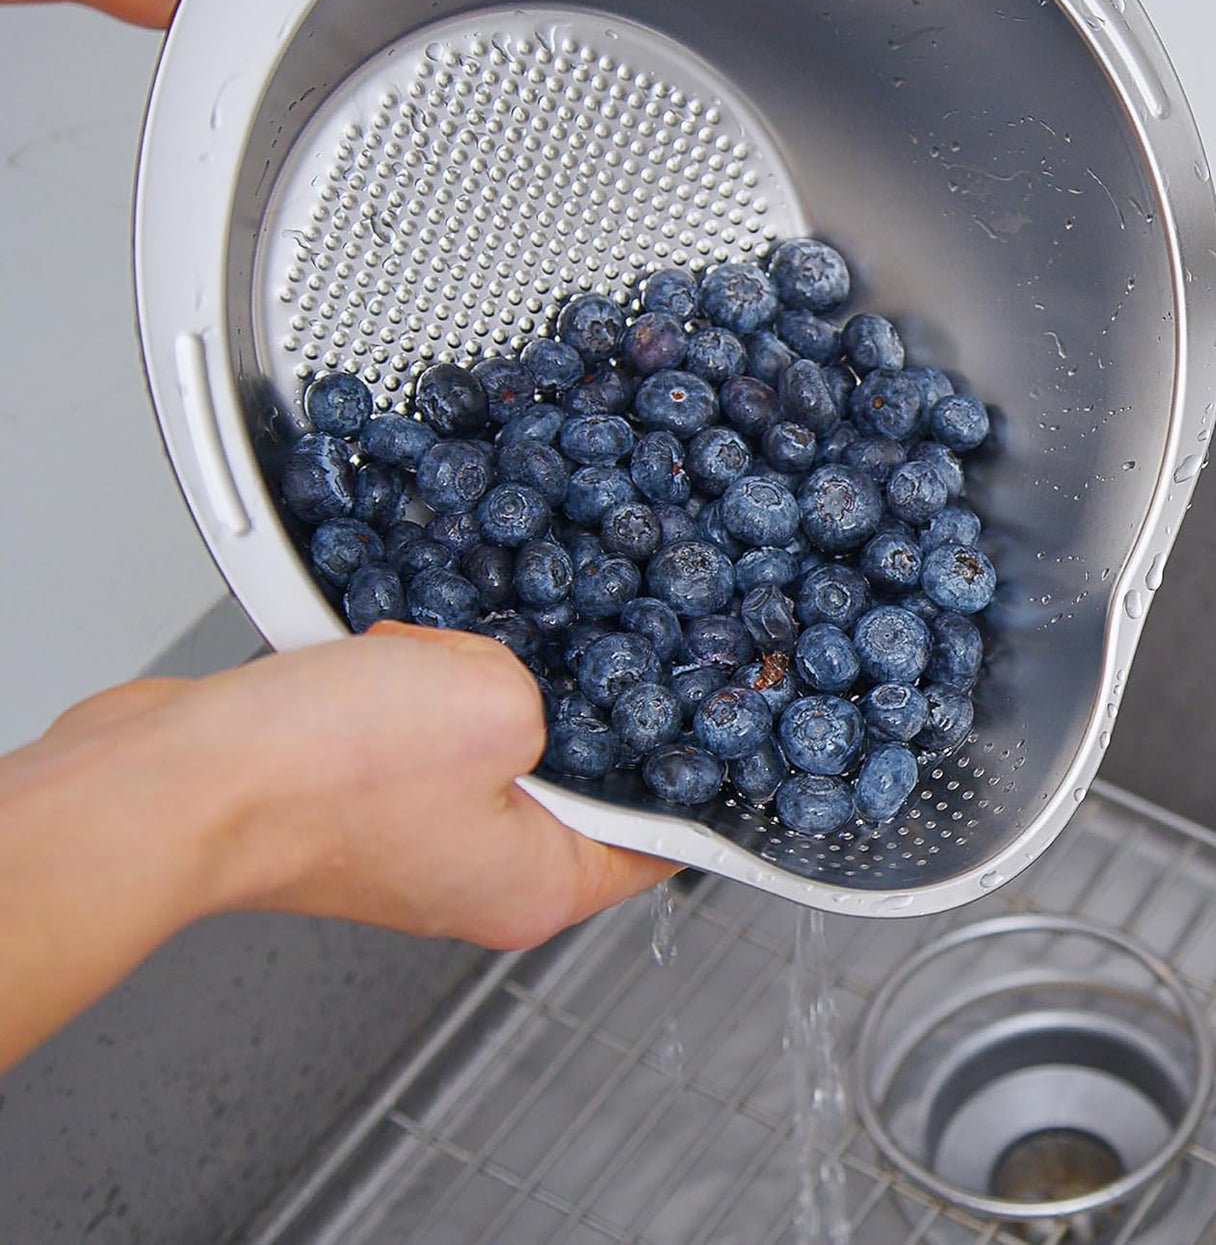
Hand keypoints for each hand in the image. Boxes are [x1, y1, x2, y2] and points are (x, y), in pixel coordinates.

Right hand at [0, 625, 672, 1068]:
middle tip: (539, 657)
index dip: (686, 773)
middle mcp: (474, 878)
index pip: (654, 841)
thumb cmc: (317, 774)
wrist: (179, 774)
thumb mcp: (497, 700)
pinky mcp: (354, 803)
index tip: (710, 719)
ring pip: (480, 737)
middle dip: (552, 701)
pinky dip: (406, 680)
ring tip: (432, 663)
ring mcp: (410, 844)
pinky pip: (412, 726)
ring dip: (462, 680)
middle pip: (565, 778)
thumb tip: (512, 680)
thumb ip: (544, 691)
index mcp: (535, 885)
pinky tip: (384, 657)